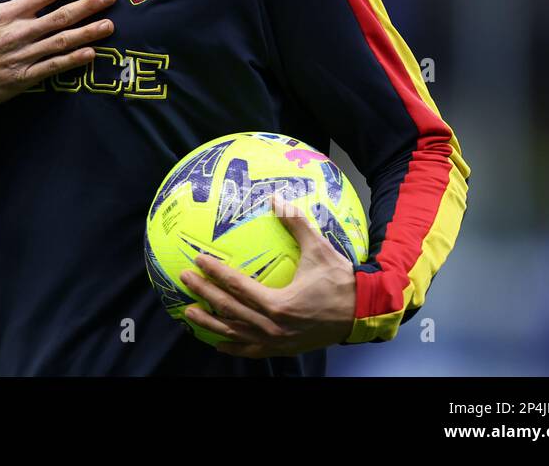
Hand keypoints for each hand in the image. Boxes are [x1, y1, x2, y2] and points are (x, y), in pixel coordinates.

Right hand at [0, 0, 115, 103]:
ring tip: (109, 25)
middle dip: (88, 6)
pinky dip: (72, 61)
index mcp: (10, 12)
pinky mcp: (25, 77)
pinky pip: (53, 68)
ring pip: (62, 42)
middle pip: (61, 16)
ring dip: (87, 33)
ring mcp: (25, 55)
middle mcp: (22, 32)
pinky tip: (91, 54)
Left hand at [179, 195, 356, 356]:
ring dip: (210, 322)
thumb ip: (295, 223)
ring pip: (235, 333)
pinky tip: (218, 342)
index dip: (214, 272)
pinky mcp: (284, 349)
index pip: (236, 285)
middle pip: (229, 309)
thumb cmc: (340, 281)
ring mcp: (278, 341)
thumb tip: (277, 198)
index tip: (197, 259)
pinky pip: (252, 350)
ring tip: (189, 311)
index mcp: (279, 304)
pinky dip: (233, 346)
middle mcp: (274, 327)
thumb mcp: (318, 249)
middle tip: (184, 278)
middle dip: (203, 293)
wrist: (364, 313)